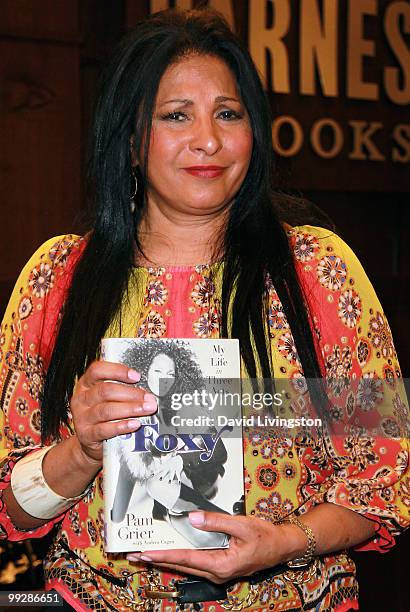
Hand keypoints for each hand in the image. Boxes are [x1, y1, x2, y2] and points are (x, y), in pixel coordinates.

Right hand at [70, 360, 156, 465]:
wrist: (88, 441)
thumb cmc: (101, 415)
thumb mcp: (106, 398)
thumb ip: (120, 389)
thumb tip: (144, 389)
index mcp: (85, 384)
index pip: (97, 370)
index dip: (117, 371)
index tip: (136, 376)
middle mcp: (82, 399)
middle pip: (105, 391)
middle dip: (131, 393)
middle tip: (148, 398)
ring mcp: (82, 417)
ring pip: (107, 410)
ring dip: (130, 409)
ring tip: (146, 409)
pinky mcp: (86, 435)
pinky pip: (105, 429)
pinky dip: (122, 426)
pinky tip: (134, 424)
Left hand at [127, 511, 297, 582]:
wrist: (281, 547)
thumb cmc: (265, 536)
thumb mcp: (241, 525)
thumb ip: (215, 522)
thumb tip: (192, 519)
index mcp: (221, 565)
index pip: (185, 559)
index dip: (164, 555)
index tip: (145, 553)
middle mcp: (216, 573)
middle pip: (181, 566)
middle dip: (157, 560)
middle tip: (135, 555)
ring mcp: (218, 572)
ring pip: (186, 566)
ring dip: (166, 560)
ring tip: (146, 555)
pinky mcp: (220, 567)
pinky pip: (195, 563)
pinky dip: (180, 558)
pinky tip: (171, 553)